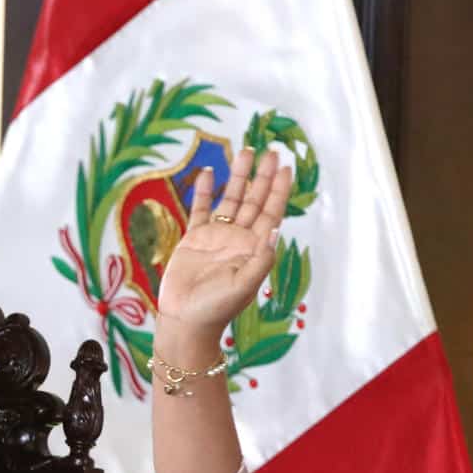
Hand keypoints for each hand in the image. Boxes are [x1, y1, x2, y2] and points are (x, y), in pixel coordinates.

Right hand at [154, 146, 293, 357]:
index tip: (286, 167)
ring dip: (238, 176)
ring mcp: (216, 236)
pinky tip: (208, 172)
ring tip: (244, 151)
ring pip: (230, 199)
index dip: (279, 190)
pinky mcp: (194, 238)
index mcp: (254, 248)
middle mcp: (238, 238)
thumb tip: (275, 228)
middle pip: (254, 200)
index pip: (271, 213)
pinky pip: (200, 209)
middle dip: (263, 176)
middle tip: (271, 152)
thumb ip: (260, 259)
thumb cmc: (216, 309)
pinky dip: (204, 191)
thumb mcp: (244, 286)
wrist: (185, 321)